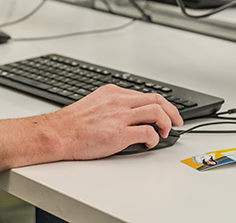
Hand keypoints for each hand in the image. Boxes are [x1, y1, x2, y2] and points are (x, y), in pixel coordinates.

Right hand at [45, 85, 183, 159]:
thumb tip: (128, 115)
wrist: (59, 133)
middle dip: (172, 111)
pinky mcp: (120, 133)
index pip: (145, 94)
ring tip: (166, 132)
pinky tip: (150, 143)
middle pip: (156, 100)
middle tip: (177, 121)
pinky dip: (155, 138)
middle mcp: (118, 100)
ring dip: (167, 123)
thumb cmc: (72, 124)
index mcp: (112, 92)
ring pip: (156, 112)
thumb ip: (113, 106)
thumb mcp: (95, 104)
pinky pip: (148, 132)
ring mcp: (120, 116)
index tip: (166, 112)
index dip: (161, 104)